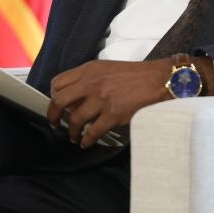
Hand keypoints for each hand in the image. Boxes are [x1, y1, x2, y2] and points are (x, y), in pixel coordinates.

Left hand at [46, 59, 167, 148]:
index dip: (53, 96)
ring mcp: (102, 99)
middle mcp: (92, 82)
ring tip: (73, 137)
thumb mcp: (108, 69)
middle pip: (59, 101)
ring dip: (71, 132)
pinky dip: (87, 140)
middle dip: (53, 115)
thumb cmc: (136, 74)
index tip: (57, 105)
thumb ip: (90, 80)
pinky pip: (92, 132)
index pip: (59, 82)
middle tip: (55, 124)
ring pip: (74, 119)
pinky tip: (86, 143)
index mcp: (89, 69)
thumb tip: (75, 100)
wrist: (161, 79)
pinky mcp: (113, 114)